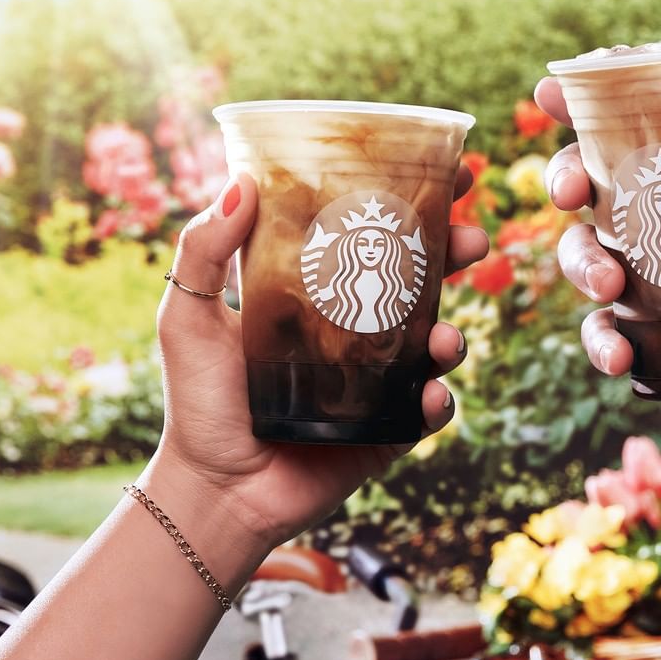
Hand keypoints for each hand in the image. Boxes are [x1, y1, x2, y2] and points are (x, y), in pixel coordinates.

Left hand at [145, 168, 488, 561]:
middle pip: (421, 280)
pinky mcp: (389, 428)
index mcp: (318, 291)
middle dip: (457, 254)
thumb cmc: (199, 401)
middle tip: (471, 240)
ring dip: (453, 334)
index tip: (448, 170)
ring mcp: (379, 378)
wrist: (216, 489)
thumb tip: (240, 182)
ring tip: (444, 339)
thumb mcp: (189, 317)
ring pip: (437, 341)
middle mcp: (357, 327)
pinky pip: (428, 409)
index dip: (412, 201)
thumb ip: (204, 252)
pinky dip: (438, 401)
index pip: (370, 234)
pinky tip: (428, 395)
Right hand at [535, 71, 660, 472]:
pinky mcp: (639, 337)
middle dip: (564, 179)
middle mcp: (660, 227)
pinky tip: (621, 358)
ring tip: (611, 288)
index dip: (584, 107)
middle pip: (588, 187)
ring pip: (580, 254)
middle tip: (572, 193)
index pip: (634, 135)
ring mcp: (644, 283)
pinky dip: (599, 342)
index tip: (553, 89)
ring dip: (581, 265)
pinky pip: (598, 331)